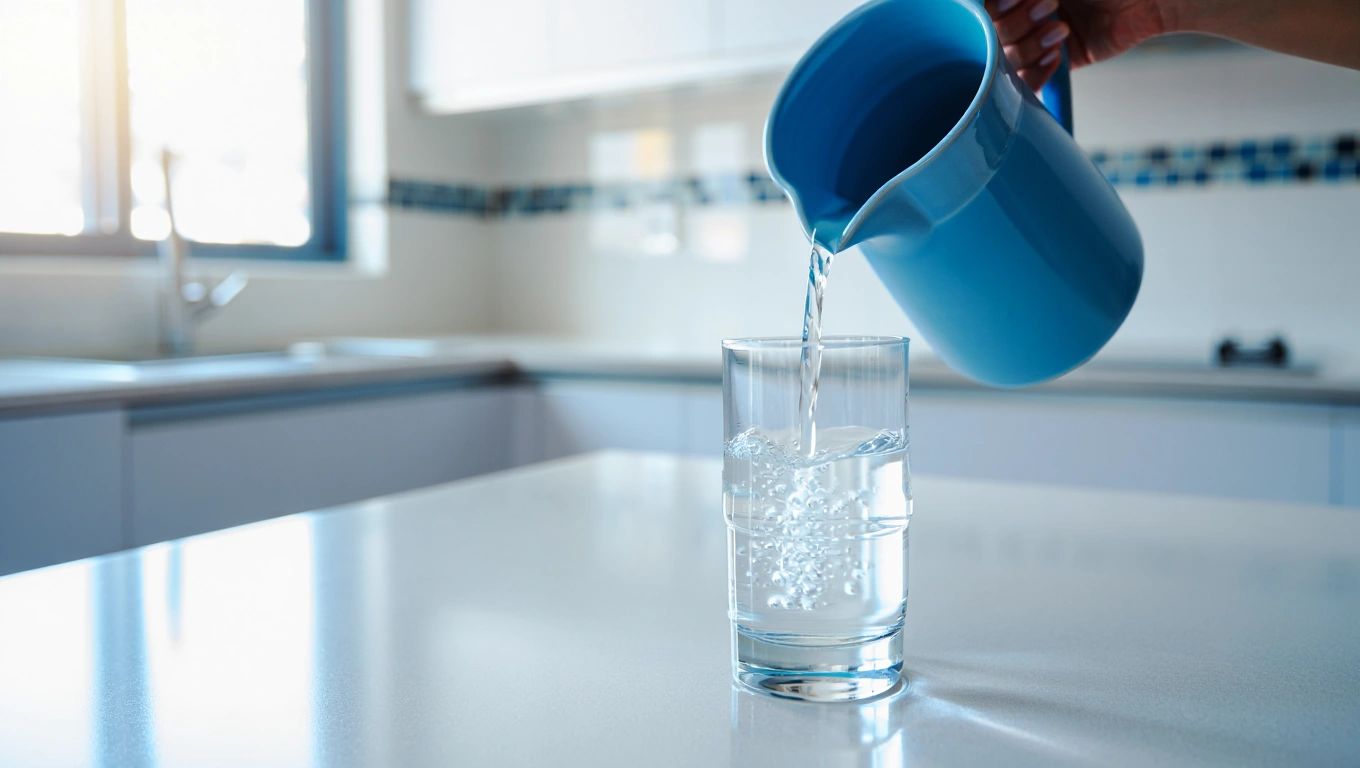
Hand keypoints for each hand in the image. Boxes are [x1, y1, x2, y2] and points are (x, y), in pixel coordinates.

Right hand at [983, 0, 1171, 89]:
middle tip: (1051, 7)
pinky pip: (1031, 82)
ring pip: (1010, 61)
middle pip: (994, 37)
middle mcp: (1028, 15)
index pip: (988, 10)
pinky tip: (1057, 56)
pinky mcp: (1061, 62)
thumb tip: (991, 2)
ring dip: (1031, 47)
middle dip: (1020, 24)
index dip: (996, 10)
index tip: (1014, 0)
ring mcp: (1041, 40)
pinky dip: (1038, 74)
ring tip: (1062, 31)